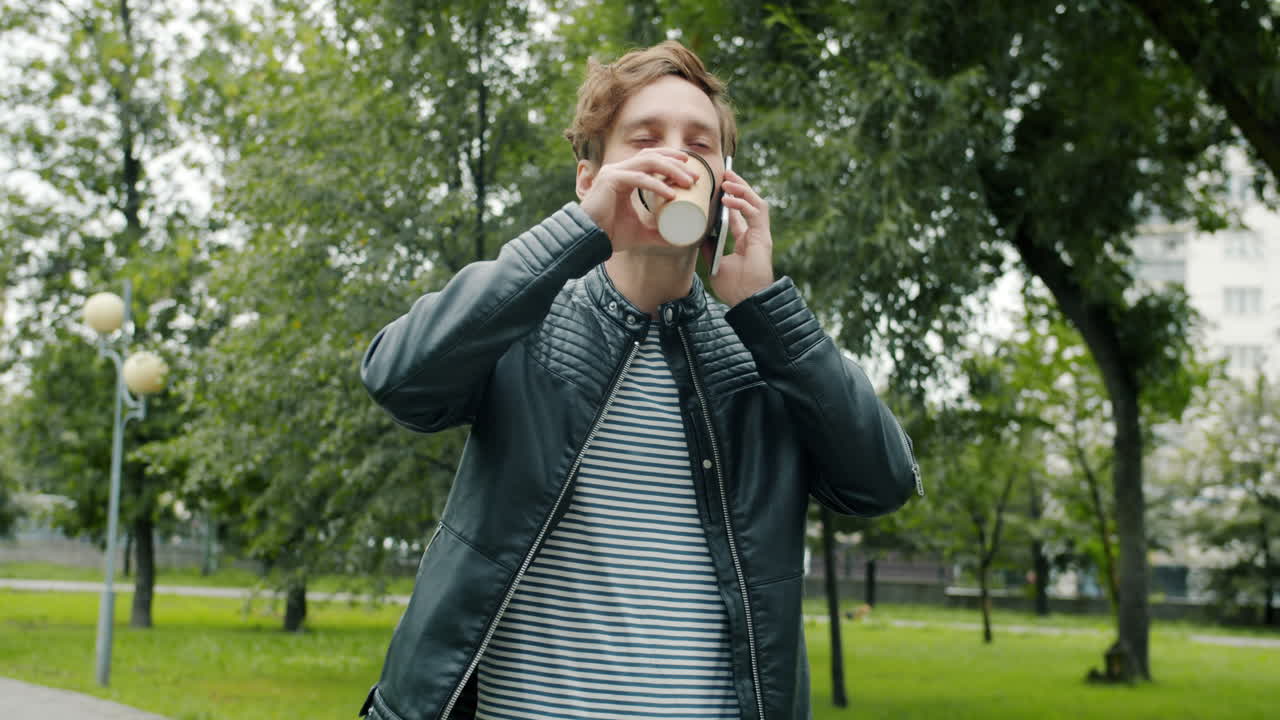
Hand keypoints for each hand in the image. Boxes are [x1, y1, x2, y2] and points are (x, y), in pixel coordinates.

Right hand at [578, 148, 694, 251]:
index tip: (691, 171)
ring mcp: (614, 172)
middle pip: (653, 155)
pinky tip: (671, 193)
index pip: (651, 157)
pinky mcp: (611, 180)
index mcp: (625, 175)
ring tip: (688, 182)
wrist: (589, 241)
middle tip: (695, 177)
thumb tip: (680, 240)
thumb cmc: (610, 234)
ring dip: (671, 169)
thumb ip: (658, 233)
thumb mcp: (641, 232)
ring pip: (648, 162)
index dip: (672, 159)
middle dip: (677, 163)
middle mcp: (619, 169)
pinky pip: (639, 179)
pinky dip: (656, 185)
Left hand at [708, 169, 773, 306]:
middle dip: (738, 186)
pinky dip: (742, 204)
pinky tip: (729, 200)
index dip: (731, 199)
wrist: (746, 301)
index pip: (739, 213)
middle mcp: (754, 234)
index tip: (720, 186)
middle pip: (749, 203)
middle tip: (725, 172)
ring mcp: (760, 234)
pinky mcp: (763, 237)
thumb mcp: (715, 264)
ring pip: (756, 203)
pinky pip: (755, 213)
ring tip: (728, 179)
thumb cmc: (734, 288)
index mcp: (744, 240)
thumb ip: (709, 248)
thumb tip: (697, 233)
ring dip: (742, 189)